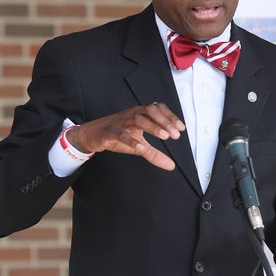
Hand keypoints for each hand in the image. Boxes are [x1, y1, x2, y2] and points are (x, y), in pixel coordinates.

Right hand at [67, 102, 184, 170]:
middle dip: (165, 121)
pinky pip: (121, 134)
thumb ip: (155, 154)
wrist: (93, 134)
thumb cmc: (118, 135)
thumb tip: (171, 166)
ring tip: (164, 136)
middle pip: (150, 111)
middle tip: (175, 135)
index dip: (171, 117)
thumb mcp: (139, 145)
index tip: (182, 128)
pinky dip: (131, 140)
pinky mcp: (111, 132)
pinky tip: (140, 147)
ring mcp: (121, 122)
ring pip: (137, 119)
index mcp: (140, 114)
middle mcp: (132, 115)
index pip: (158, 109)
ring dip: (152, 127)